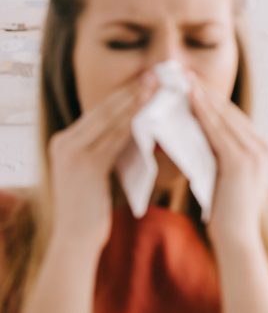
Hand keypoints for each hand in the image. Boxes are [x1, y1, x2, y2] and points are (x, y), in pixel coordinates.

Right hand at [48, 72, 156, 249]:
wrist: (75, 240)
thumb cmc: (92, 210)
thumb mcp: (97, 172)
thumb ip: (108, 150)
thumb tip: (137, 129)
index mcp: (66, 141)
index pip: (100, 111)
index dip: (125, 93)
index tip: (147, 78)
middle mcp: (64, 142)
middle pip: (105, 109)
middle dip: (132, 90)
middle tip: (156, 72)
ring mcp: (71, 152)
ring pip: (111, 120)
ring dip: (137, 101)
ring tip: (157, 85)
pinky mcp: (84, 165)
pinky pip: (115, 139)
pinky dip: (135, 124)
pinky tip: (152, 113)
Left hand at [188, 76, 267, 245]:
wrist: (237, 240)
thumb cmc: (227, 213)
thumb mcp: (224, 177)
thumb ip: (218, 155)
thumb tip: (196, 135)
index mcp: (260, 150)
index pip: (232, 118)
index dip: (211, 99)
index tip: (191, 83)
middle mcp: (262, 148)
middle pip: (229, 112)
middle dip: (205, 91)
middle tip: (184, 73)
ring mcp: (254, 154)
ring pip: (223, 117)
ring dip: (202, 96)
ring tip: (183, 79)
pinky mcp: (241, 162)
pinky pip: (218, 131)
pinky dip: (203, 113)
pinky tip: (189, 99)